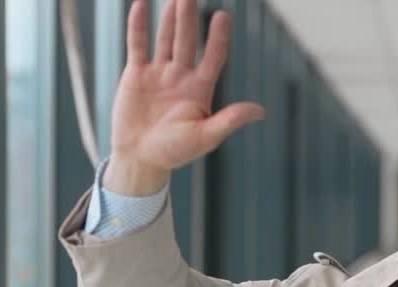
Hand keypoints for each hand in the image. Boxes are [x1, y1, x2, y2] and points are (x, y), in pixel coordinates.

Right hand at [106, 0, 265, 194]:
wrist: (140, 159)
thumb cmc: (174, 152)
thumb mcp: (205, 137)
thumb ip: (229, 121)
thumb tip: (261, 111)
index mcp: (200, 89)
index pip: (213, 56)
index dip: (218, 37)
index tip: (222, 16)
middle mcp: (181, 76)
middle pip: (188, 40)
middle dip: (190, 18)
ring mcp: (159, 73)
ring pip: (166, 38)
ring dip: (170, 18)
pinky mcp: (136, 75)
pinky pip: (138, 44)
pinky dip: (139, 25)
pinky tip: (143, 4)